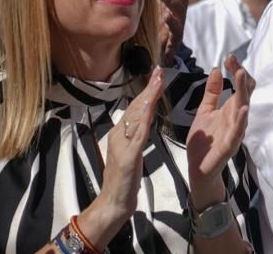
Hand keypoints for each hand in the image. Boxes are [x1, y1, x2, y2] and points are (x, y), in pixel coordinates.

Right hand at [79, 67, 165, 247]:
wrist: (113, 202)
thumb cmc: (124, 178)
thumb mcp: (131, 151)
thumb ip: (135, 135)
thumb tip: (143, 116)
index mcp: (119, 133)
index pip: (135, 108)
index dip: (146, 91)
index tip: (157, 75)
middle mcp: (118, 135)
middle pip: (135, 107)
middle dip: (148, 88)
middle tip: (159, 70)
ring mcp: (122, 145)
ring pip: (136, 117)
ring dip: (147, 97)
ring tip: (157, 81)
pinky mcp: (128, 157)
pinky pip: (137, 136)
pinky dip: (143, 120)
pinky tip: (149, 108)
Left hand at [157, 0, 187, 62]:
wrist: (157, 59)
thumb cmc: (154, 34)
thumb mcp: (151, 15)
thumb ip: (150, 1)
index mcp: (173, 8)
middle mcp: (178, 15)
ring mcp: (178, 27)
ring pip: (180, 11)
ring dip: (171, 0)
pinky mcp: (175, 40)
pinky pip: (177, 30)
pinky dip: (173, 22)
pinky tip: (166, 16)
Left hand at [186, 55, 251, 209]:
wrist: (198, 169)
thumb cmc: (204, 141)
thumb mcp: (205, 111)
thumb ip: (212, 92)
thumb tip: (216, 69)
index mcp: (231, 109)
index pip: (239, 85)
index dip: (236, 70)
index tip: (229, 57)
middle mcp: (236, 117)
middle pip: (245, 93)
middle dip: (241, 76)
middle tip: (235, 62)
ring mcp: (235, 131)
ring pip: (244, 108)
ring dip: (244, 92)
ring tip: (242, 76)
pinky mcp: (230, 145)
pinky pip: (238, 131)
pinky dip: (241, 120)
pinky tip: (243, 108)